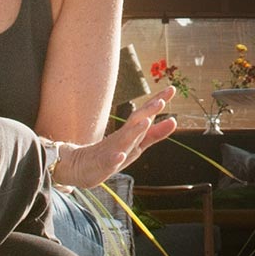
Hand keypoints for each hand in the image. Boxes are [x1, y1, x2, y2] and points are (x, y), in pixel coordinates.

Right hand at [52, 86, 177, 188]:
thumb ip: (155, 134)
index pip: (145, 114)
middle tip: (161, 101)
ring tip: (146, 122)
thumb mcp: (137, 145)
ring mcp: (111, 150)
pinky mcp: (102, 165)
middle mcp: (121, 137)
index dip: (158, 102)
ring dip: (134, 131)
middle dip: (147, 111)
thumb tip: (174, 120)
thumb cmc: (112, 154)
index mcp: (130, 132)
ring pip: (123, 140)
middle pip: (135, 121)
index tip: (172, 89)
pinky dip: (115, 158)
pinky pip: (109, 161)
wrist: (80, 167)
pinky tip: (120, 156)